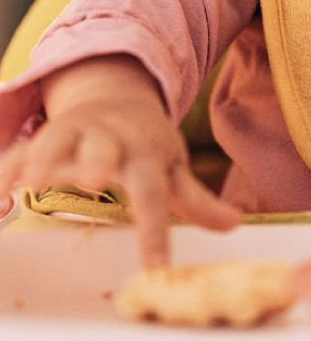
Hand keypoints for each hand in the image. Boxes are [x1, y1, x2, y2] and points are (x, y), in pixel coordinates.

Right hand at [0, 56, 241, 267]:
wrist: (118, 94)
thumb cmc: (147, 142)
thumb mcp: (174, 166)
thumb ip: (198, 200)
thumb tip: (236, 223)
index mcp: (147, 152)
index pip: (154, 194)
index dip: (155, 231)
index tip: (156, 268)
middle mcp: (112, 139)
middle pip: (107, 148)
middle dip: (100, 160)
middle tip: (95, 178)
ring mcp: (78, 133)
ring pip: (59, 139)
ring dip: (45, 156)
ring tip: (30, 179)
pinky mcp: (46, 136)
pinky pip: (21, 151)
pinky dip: (6, 171)